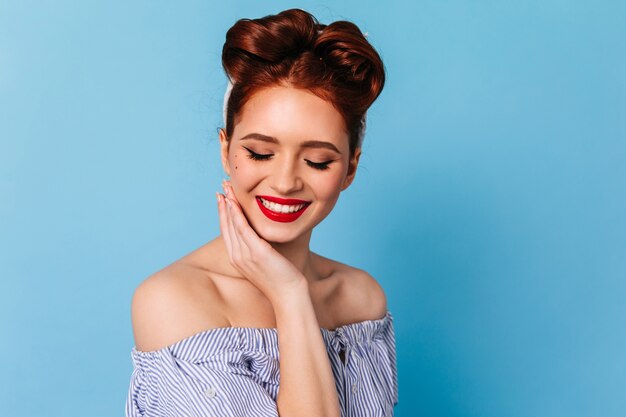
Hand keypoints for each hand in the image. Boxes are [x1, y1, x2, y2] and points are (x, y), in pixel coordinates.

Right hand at [216, 180, 306, 303]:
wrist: (288, 294)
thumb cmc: (280, 279)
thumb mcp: (264, 262)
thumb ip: (256, 249)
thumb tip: (258, 237)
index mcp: (237, 258)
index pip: (227, 231)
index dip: (223, 213)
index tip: (222, 197)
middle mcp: (237, 256)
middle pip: (226, 225)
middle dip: (223, 204)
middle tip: (222, 186)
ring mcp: (245, 255)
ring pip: (232, 224)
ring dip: (228, 204)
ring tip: (226, 188)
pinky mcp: (256, 252)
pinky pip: (243, 229)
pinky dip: (236, 214)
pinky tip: (234, 202)